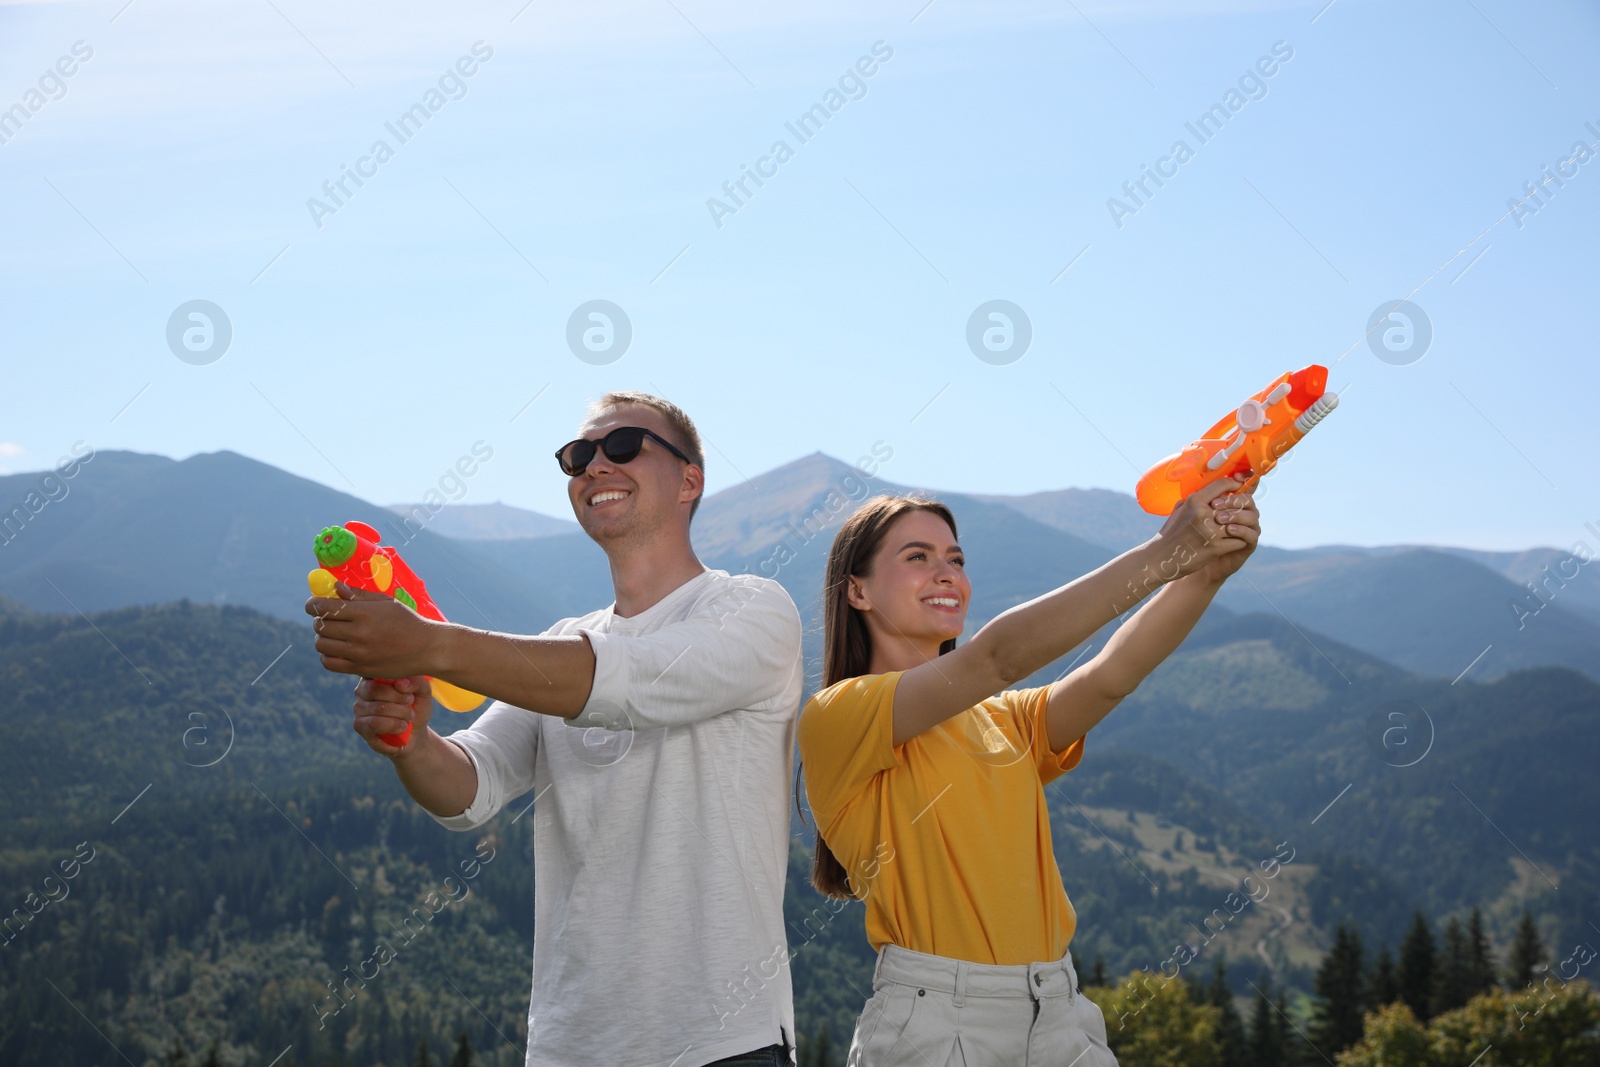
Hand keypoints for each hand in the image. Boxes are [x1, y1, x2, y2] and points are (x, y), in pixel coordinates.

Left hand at [304, 582, 446, 677]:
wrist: (427, 649)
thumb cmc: (407, 621)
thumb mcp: (387, 602)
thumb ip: (359, 595)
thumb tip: (336, 588)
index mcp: (365, 613)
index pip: (324, 608)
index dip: (312, 605)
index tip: (313, 604)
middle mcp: (359, 634)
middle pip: (320, 626)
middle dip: (319, 620)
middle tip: (327, 618)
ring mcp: (359, 653)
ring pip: (321, 645)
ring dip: (322, 638)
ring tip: (332, 634)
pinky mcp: (360, 669)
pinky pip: (329, 663)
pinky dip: (326, 655)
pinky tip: (336, 649)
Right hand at [353, 676, 434, 757]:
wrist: (415, 733)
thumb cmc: (416, 707)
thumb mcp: (423, 691)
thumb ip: (416, 681)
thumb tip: (401, 683)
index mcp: (375, 675)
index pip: (378, 672)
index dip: (396, 682)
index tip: (410, 691)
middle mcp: (362, 690)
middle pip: (374, 689)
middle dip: (399, 699)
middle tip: (410, 704)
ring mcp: (358, 708)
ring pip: (377, 708)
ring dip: (399, 714)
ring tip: (409, 717)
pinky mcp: (359, 725)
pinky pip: (373, 724)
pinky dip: (392, 726)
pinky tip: (402, 727)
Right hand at [1149, 475, 1253, 582]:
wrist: (1161, 558)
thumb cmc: (1171, 532)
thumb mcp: (1180, 509)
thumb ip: (1197, 499)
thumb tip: (1214, 490)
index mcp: (1194, 501)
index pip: (1222, 484)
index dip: (1234, 484)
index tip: (1239, 487)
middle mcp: (1203, 514)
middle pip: (1236, 503)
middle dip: (1241, 507)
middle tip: (1244, 510)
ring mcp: (1210, 532)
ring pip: (1240, 522)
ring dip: (1242, 525)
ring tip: (1242, 526)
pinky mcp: (1215, 548)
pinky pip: (1239, 540)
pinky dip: (1240, 540)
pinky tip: (1236, 541)